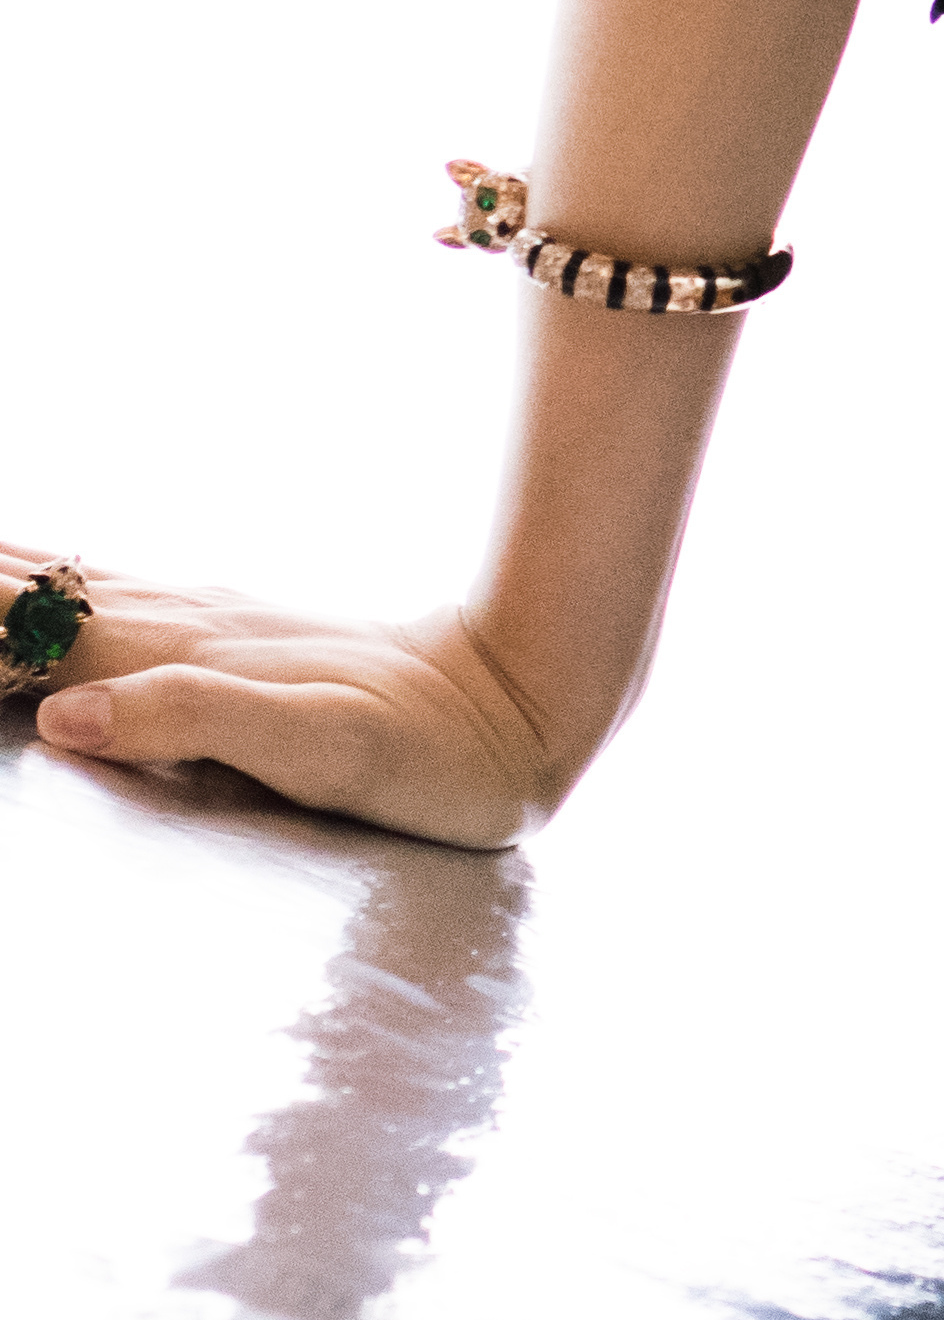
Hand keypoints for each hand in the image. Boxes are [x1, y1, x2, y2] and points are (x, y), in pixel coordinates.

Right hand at [0, 538, 575, 847]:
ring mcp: (214, 620)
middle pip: (47, 592)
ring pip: (79, 583)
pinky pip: (119, 592)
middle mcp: (189, 622)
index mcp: (187, 653)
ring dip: (10, 570)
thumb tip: (65, 712)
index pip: (40, 632)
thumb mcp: (316, 748)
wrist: (516, 699)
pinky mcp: (238, 634)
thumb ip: (195, 722)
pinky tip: (52, 577)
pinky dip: (60, 579)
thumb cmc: (420, 749)